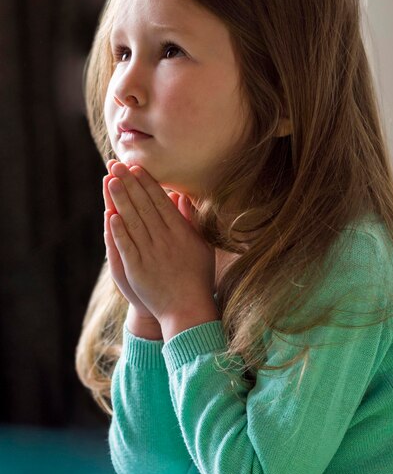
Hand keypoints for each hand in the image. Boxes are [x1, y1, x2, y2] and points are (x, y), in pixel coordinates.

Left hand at [106, 162, 218, 339]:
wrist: (187, 309)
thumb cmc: (197, 278)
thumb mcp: (201, 246)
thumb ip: (190, 221)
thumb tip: (182, 197)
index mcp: (181, 233)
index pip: (161, 202)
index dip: (148, 183)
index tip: (137, 168)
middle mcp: (165, 240)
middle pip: (144, 206)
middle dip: (130, 183)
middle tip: (118, 164)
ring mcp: (150, 254)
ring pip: (133, 221)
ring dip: (121, 200)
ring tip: (111, 180)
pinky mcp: (137, 268)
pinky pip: (126, 244)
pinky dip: (117, 229)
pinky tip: (110, 214)